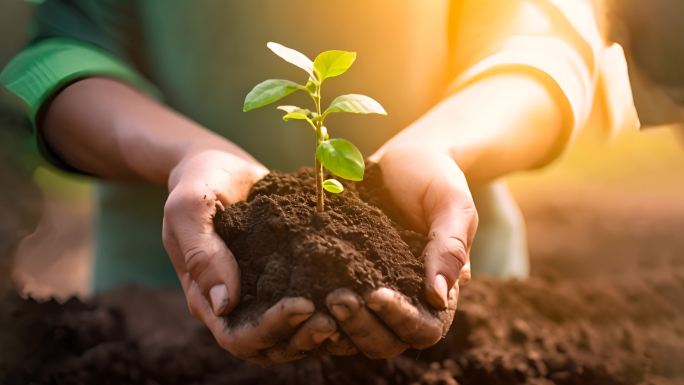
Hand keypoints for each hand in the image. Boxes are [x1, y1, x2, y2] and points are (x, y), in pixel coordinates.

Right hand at [162, 149, 336, 364]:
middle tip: (335, 316)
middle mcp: (237, 305)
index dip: (271, 329)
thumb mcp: (189, 210)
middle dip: (302, 336)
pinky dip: (328, 306)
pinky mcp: (286, 279)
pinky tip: (353, 291)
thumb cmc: (199, 184)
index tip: (303, 305)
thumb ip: (201, 253)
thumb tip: (224, 303)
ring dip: (319, 328)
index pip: (239, 336)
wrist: (221, 167)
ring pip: (292, 334)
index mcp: (206, 298)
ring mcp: (262, 294)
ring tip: (349, 307)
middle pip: (270, 346)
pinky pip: (307, 305)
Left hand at [325, 143, 476, 357]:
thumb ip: (449, 246)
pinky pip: (330, 306)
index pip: (423, 328)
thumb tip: (439, 297)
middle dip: (360, 326)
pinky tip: (299, 291)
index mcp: (438, 292)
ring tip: (313, 300)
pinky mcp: (345, 277)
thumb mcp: (452, 204)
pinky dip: (316, 308)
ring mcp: (372, 291)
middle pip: (385, 341)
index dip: (400, 320)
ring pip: (354, 332)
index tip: (375, 295)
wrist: (405, 156)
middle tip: (336, 299)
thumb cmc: (435, 177)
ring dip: (335, 324)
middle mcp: (404, 300)